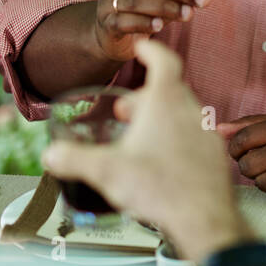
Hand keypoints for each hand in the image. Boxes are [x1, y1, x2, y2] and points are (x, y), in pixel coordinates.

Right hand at [41, 39, 249, 259]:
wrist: (204, 218)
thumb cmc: (159, 188)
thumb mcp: (106, 171)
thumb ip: (74, 159)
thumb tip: (50, 155)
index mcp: (166, 102)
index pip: (164, 61)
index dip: (151, 50)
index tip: (142, 47)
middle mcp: (191, 111)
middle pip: (170, 90)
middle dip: (145, 96)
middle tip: (126, 110)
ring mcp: (207, 133)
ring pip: (183, 113)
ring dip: (161, 118)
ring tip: (141, 138)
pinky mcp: (215, 156)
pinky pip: (194, 136)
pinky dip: (177, 138)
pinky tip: (163, 161)